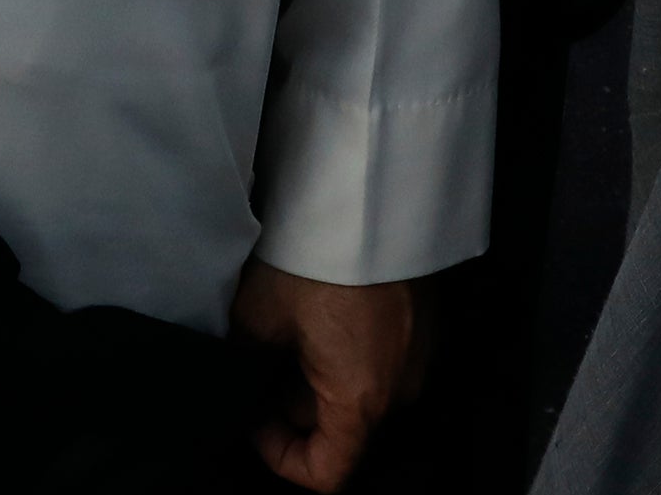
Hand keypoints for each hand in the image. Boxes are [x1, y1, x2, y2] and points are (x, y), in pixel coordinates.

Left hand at [232, 261, 424, 493]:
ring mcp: (418, 354)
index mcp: (360, 400)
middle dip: (294, 406)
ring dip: (320, 375)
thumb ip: (246, 361)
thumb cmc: (316, 258)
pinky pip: (381, 357)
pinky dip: (348, 349)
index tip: (255, 423)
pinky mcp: (425, 321)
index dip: (283, 460)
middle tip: (259, 362)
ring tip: (285, 328)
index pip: (328, 473)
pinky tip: (320, 306)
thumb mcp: (259, 315)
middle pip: (342, 428)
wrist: (371, 193)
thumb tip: (235, 374)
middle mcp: (399, 388)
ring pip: (359, 389)